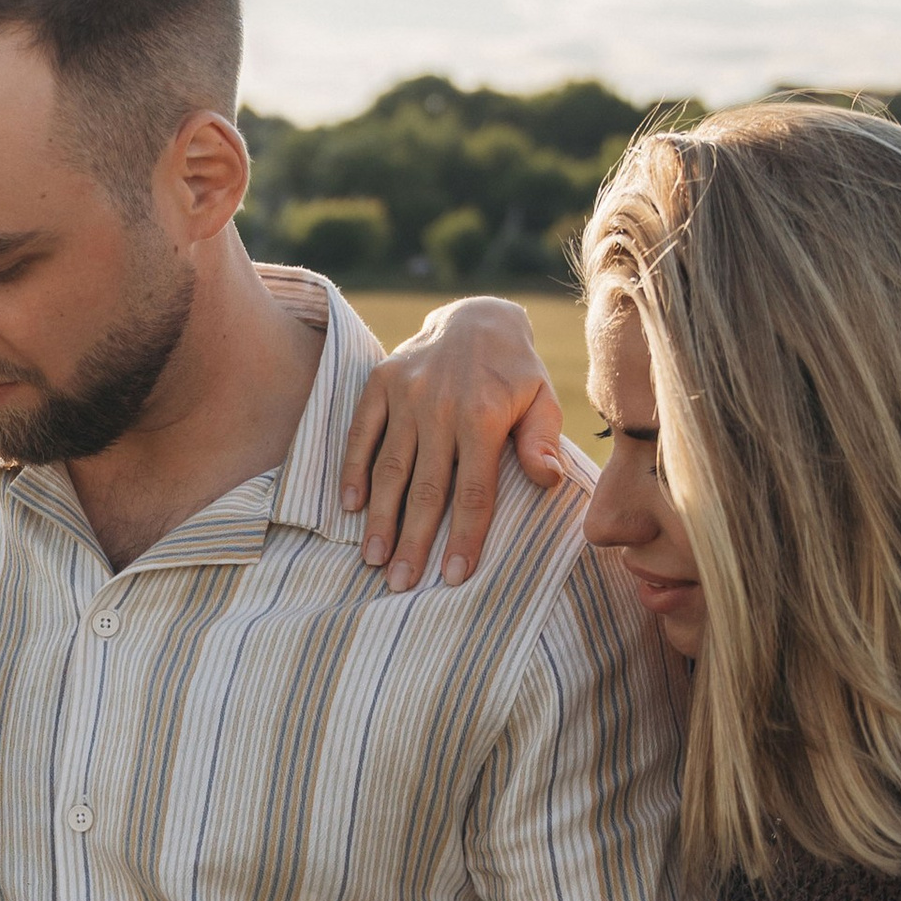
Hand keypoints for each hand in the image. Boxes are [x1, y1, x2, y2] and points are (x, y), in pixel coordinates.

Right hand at [339, 298, 564, 587]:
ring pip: (390, 468)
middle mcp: (440, 406)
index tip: (454, 577)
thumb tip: (549, 481)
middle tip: (401, 583)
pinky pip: (361, 434)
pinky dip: (353, 471)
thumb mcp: (542, 400)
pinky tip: (350, 508)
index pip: (474, 490)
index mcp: (484, 415)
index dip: (464, 537)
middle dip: (413, 540)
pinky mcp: (380, 383)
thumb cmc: (515, 373)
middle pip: (425, 488)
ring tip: (373, 559)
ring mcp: (405, 394)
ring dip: (380, 518)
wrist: (476, 317)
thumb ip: (542, 440)